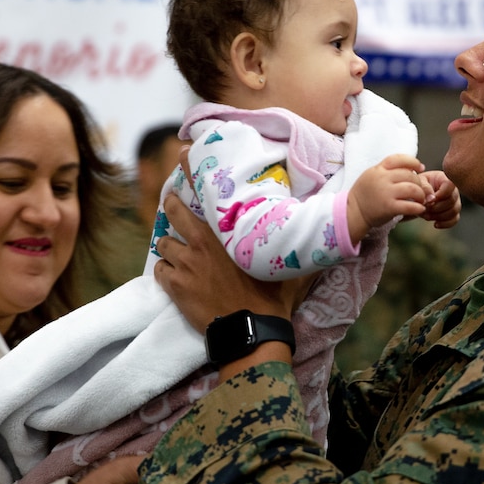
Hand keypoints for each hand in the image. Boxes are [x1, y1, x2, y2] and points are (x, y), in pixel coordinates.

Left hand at [152, 149, 311, 333]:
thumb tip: (324, 226)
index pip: (203, 190)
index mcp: (227, 230)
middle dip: (171, 205)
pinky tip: (176, 276)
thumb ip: (295, 242)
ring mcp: (185, 264)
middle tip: (175, 205)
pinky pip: (160, 270)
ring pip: (163, 243)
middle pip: (172, 210)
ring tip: (178, 251)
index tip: (182, 152)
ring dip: (169, 245)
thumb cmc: (272, 296)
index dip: (189, 168)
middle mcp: (201, 241)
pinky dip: (166, 271)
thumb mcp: (287, 263)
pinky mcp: (175, 286)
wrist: (251, 330)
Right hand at [347, 154, 431, 240]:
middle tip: (420, 189)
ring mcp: (386, 193)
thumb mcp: (371, 175)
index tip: (421, 167)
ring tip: (421, 199)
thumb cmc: (364, 194)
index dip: (413, 162)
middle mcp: (382, 179)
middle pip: (410, 175)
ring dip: (421, 195)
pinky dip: (418, 207)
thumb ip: (387, 170)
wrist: (353, 212)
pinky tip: (420, 209)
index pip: (399, 159)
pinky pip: (410, 206)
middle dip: (419, 182)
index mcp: (378, 169)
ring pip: (413, 189)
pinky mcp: (389, 207)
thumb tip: (410, 168)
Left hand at [419, 170, 460, 228]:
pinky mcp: (453, 212)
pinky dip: (445, 223)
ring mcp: (455, 201)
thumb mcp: (418, 183)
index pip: (450, 186)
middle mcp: (453, 190)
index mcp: (444, 179)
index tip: (429, 200)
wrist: (417, 196)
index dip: (440, 195)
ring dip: (439, 216)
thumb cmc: (418, 186)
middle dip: (436, 208)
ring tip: (426, 216)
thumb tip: (431, 199)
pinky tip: (435, 224)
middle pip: (452, 200)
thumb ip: (424, 188)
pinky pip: (455, 219)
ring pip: (454, 211)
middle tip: (425, 209)